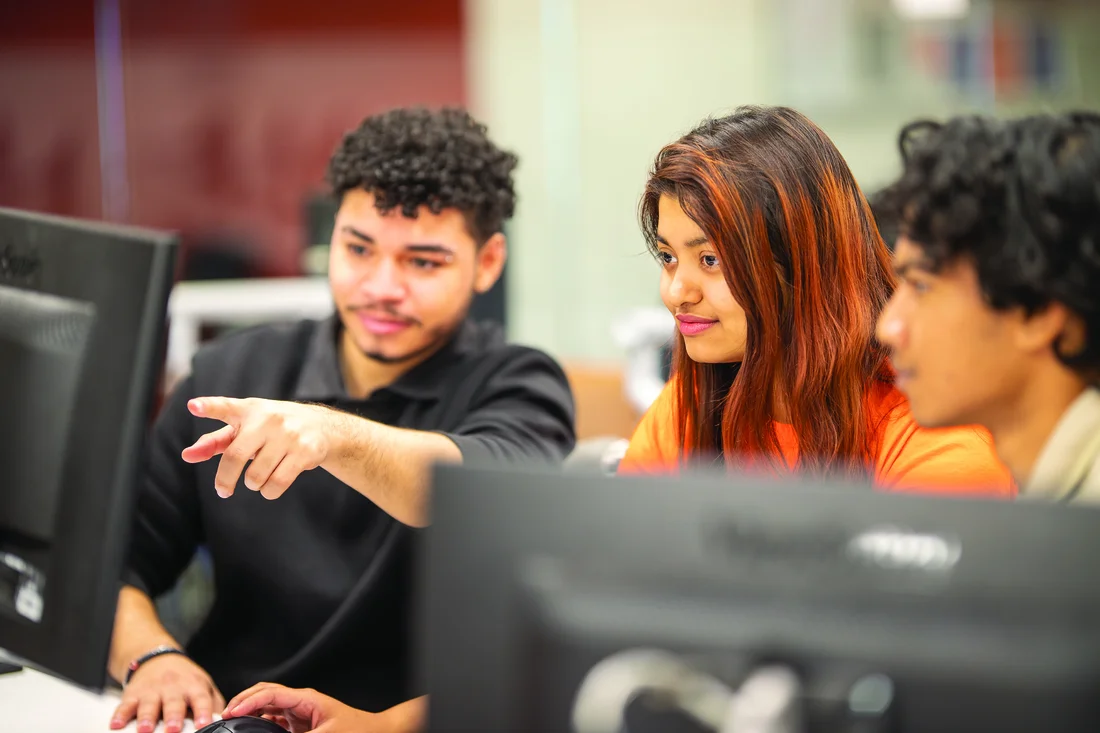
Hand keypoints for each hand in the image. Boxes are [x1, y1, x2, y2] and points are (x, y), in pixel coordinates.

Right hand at [110, 653, 224, 732]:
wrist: (159, 658)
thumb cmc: (184, 678)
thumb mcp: (203, 685)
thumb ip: (213, 703)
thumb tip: (225, 720)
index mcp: (193, 686)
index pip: (201, 699)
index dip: (203, 712)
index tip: (204, 724)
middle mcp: (173, 688)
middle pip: (173, 703)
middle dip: (173, 717)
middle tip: (173, 729)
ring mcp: (152, 690)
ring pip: (149, 705)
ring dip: (146, 717)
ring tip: (145, 729)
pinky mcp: (134, 694)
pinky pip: (125, 705)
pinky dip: (120, 715)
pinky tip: (116, 725)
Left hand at [183, 397, 333, 498]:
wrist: (322, 426)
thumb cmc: (272, 429)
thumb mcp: (245, 428)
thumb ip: (215, 442)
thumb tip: (188, 455)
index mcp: (248, 410)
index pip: (226, 407)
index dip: (209, 407)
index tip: (193, 406)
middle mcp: (268, 419)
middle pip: (236, 456)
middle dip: (226, 480)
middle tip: (223, 490)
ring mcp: (289, 434)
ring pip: (256, 477)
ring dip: (253, 485)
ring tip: (258, 478)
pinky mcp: (306, 451)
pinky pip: (277, 484)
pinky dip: (269, 492)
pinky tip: (271, 486)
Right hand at [223, 683, 378, 732]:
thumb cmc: (358, 730)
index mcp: (305, 699)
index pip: (269, 693)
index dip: (248, 701)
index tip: (231, 712)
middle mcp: (299, 703)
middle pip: (264, 695)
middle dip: (243, 702)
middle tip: (225, 715)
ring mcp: (298, 714)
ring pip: (267, 709)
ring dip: (250, 714)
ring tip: (232, 723)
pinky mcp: (299, 726)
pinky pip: (274, 722)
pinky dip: (260, 725)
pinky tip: (250, 731)